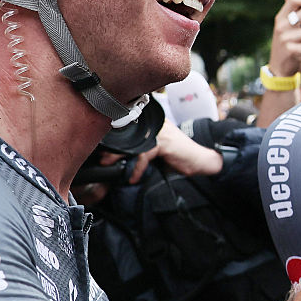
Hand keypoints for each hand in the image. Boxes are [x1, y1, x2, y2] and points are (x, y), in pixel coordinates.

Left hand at [99, 119, 222, 181]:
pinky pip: (145, 155)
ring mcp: (161, 132)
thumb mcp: (159, 149)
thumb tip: (121, 154)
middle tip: (100, 155)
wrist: (200, 160)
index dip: (116, 136)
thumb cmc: (179, 155)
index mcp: (155, 123)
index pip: (131, 126)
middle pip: (129, 133)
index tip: (102, 146)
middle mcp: (157, 124)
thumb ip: (144, 147)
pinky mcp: (164, 143)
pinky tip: (134, 178)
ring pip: (133, 142)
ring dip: (118, 154)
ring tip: (108, 163)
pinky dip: (137, 168)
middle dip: (112, 145)